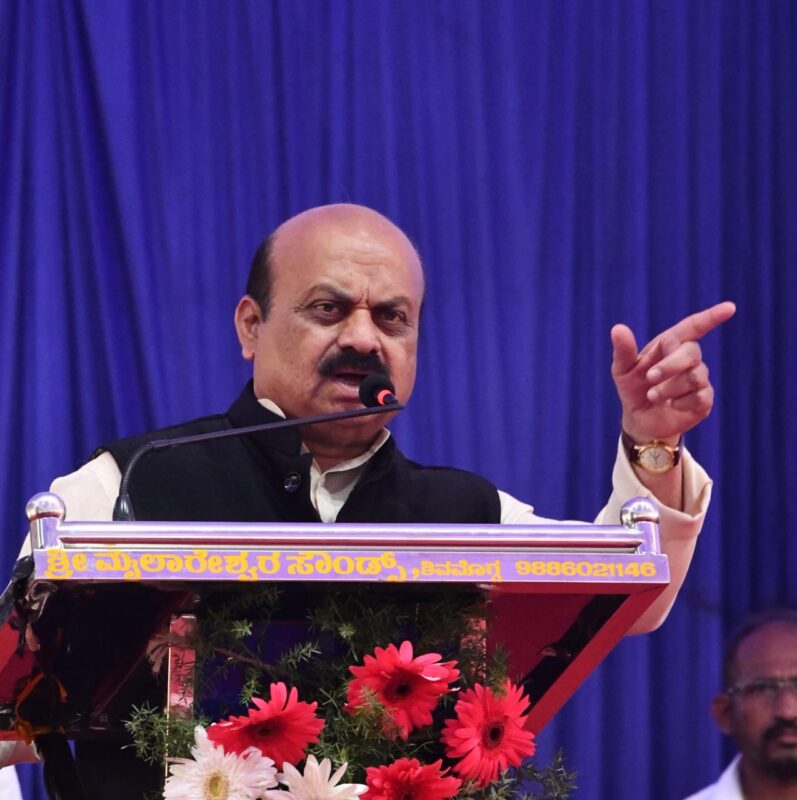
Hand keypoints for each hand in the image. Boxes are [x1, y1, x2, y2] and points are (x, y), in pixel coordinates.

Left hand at [611, 302, 735, 442]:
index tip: (730, 308)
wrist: (640, 419)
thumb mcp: (622, 370)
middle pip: (691, 351)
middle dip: (670, 365)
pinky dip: (680, 403)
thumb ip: (623, 350)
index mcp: (670, 344)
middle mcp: (689, 358)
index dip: (711, 317)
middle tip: (649, 378)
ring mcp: (699, 378)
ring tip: (652, 396)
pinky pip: (699, 397)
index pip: (693, 327)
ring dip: (669, 387)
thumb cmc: (633, 388)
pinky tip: (671, 405)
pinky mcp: (704, 399)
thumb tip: (617, 328)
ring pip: (694, 376)